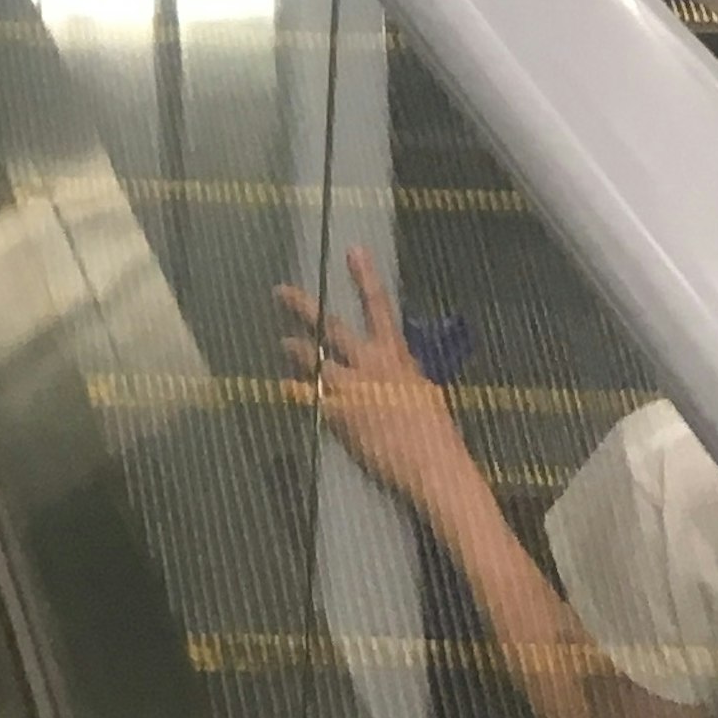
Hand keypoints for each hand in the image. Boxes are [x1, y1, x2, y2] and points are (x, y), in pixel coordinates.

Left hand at [279, 250, 475, 509]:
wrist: (431, 466)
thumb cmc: (436, 432)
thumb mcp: (423, 391)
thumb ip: (402, 373)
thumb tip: (392, 364)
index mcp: (395, 355)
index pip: (379, 307)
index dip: (365, 277)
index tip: (352, 251)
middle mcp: (368, 364)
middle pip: (330, 328)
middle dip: (303, 307)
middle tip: (281, 291)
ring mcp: (349, 388)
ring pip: (312, 359)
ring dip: (295, 350)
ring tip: (283, 343)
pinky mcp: (336, 415)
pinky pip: (308, 397)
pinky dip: (296, 391)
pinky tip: (285, 388)